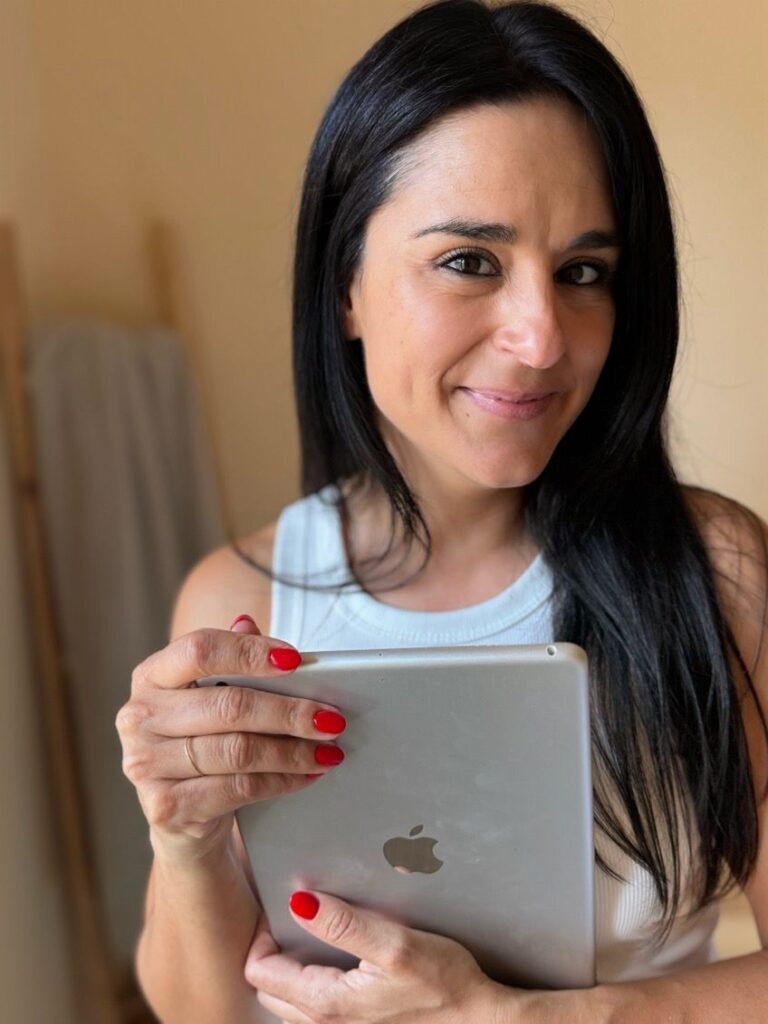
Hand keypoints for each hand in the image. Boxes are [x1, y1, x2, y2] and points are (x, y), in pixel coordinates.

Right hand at [115, 615, 346, 862]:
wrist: (179, 816)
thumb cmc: (201, 743)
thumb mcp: (210, 697)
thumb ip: (229, 659)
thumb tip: (248, 625)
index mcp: (151, 676)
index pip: (200, 650)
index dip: (250, 653)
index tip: (296, 661)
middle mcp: (139, 718)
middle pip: (229, 706)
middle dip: (290, 712)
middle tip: (332, 718)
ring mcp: (146, 765)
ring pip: (239, 751)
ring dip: (293, 751)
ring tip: (329, 750)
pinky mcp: (166, 806)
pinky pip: (239, 788)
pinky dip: (281, 781)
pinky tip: (306, 775)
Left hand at [244, 889, 511, 1022]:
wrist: (480, 1023)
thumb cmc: (445, 985)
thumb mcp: (396, 944)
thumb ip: (344, 924)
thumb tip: (300, 901)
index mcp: (325, 1005)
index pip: (259, 971)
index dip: (262, 935)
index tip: (283, 905)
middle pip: (268, 989)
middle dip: (273, 953)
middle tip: (297, 917)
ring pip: (289, 1003)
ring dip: (293, 971)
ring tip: (318, 935)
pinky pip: (314, 1012)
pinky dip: (313, 986)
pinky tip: (341, 962)